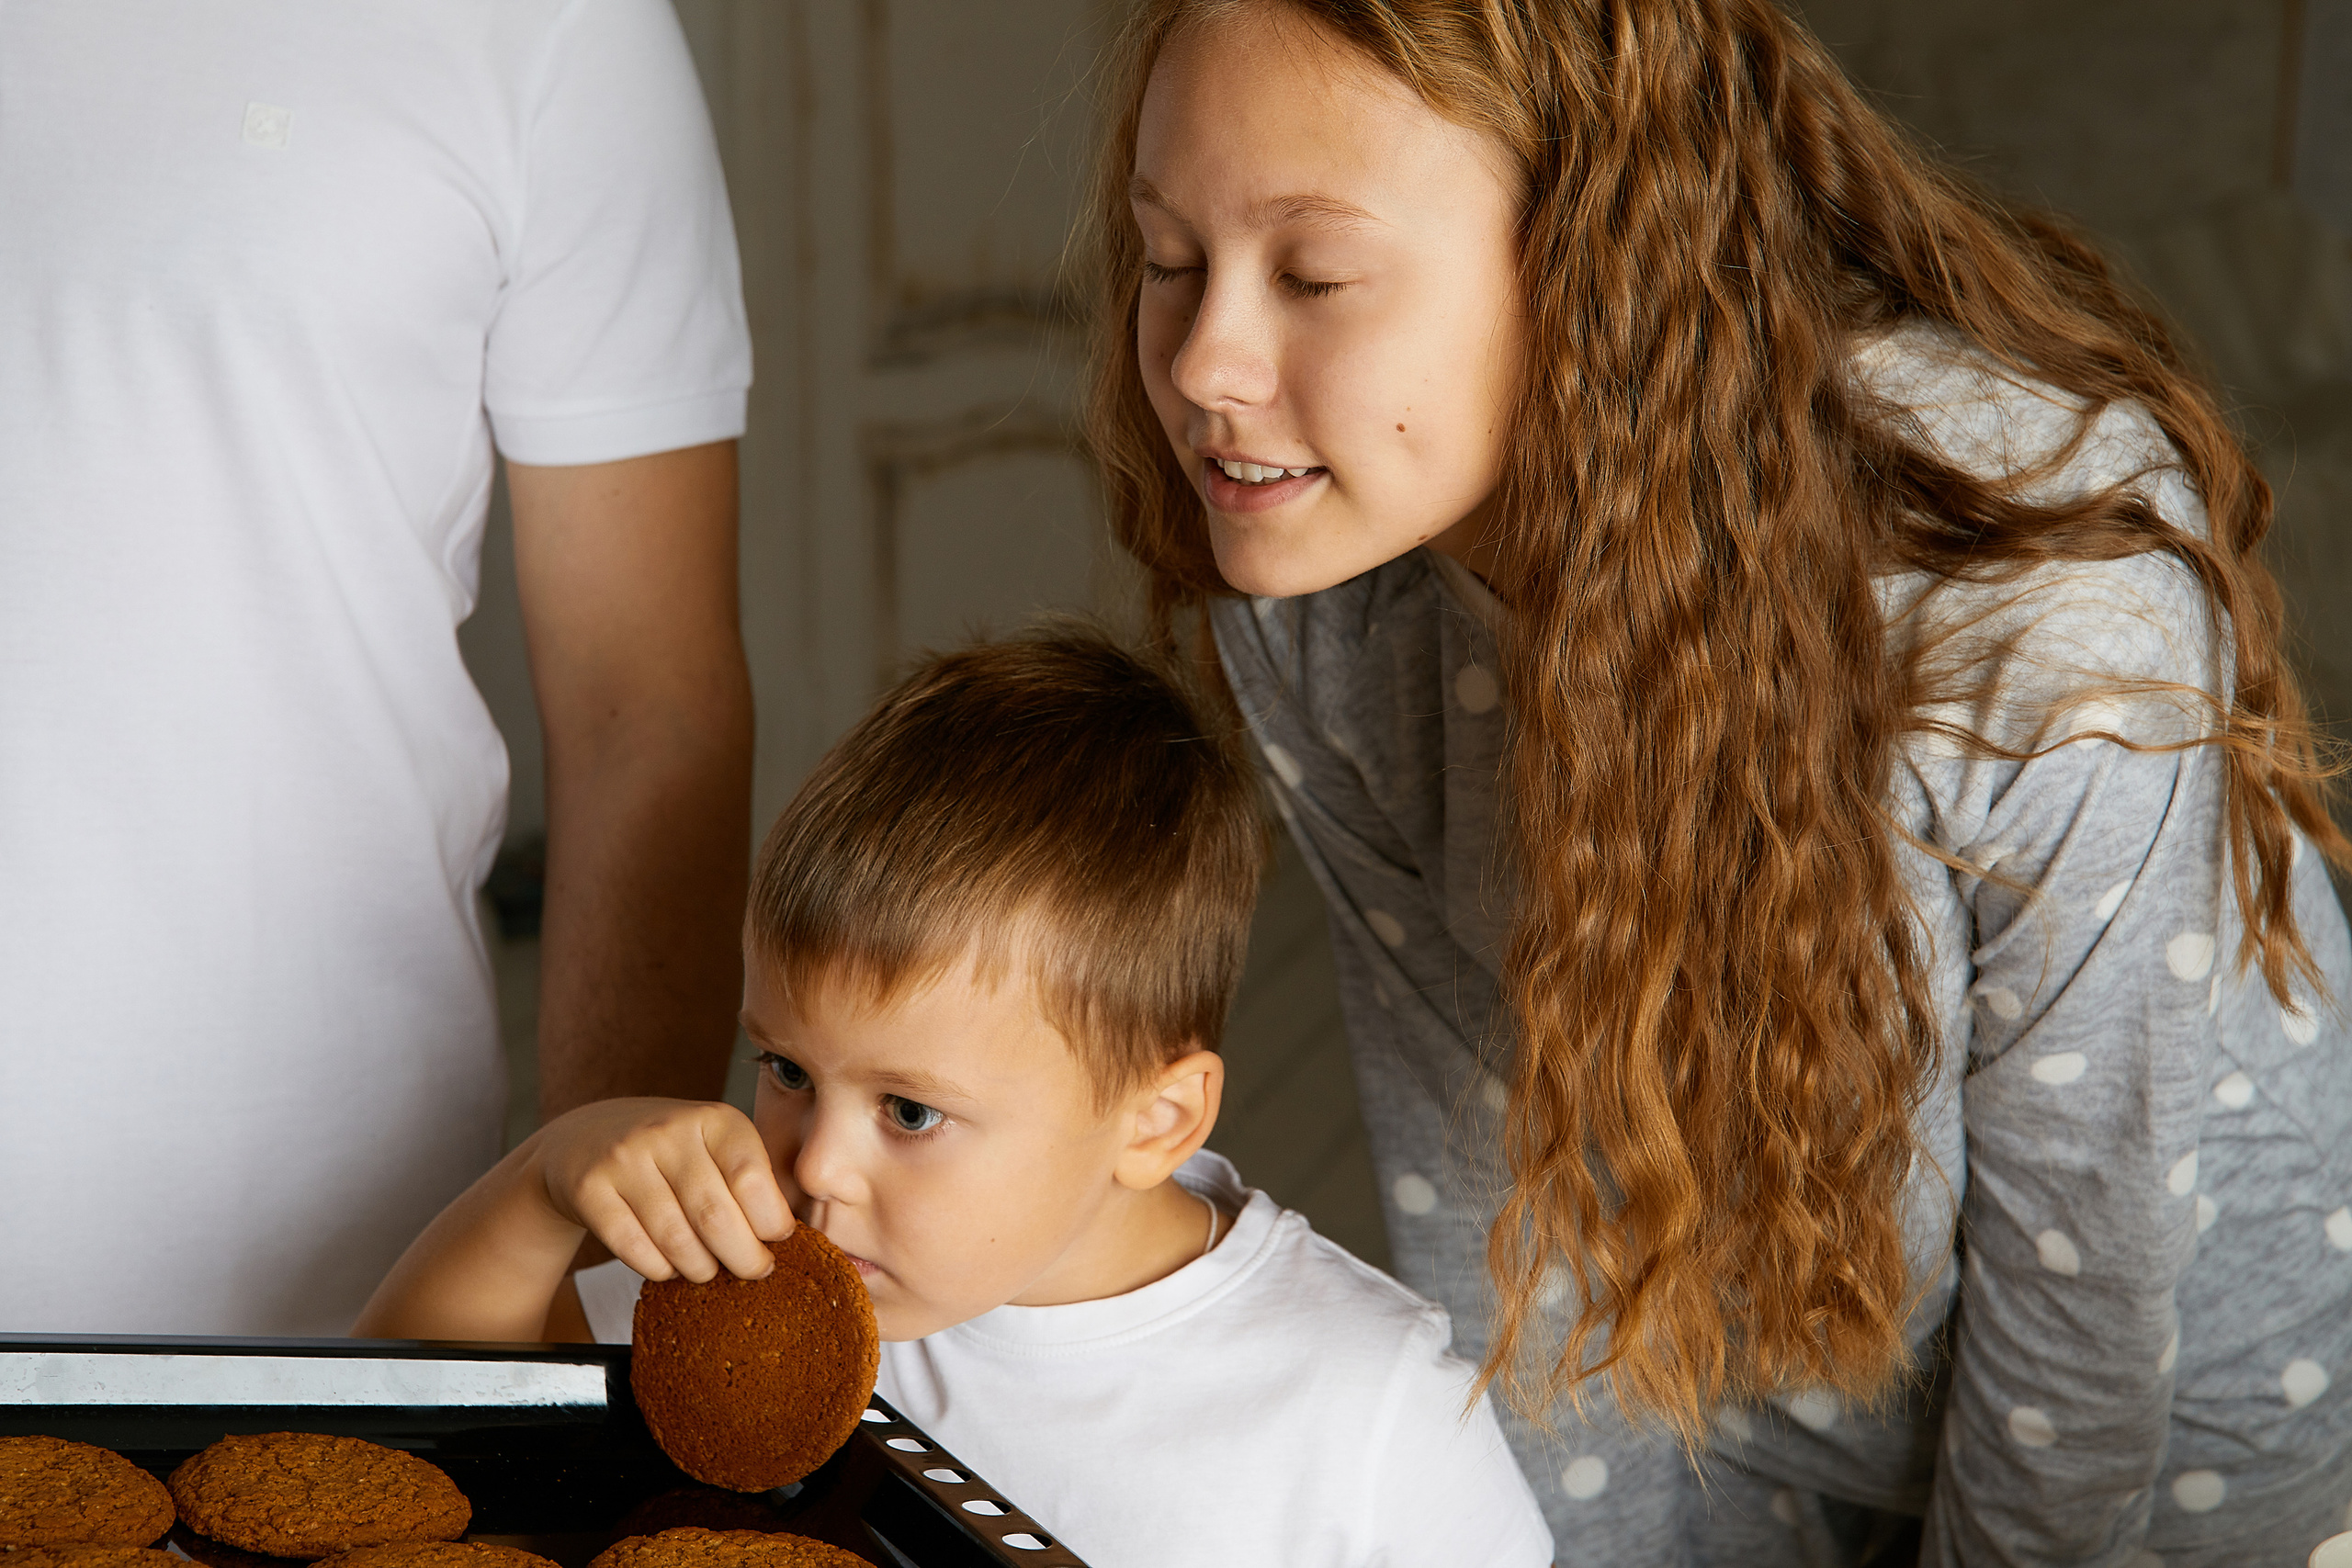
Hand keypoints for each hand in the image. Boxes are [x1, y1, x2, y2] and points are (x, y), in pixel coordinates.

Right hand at [527, 1098, 793, 1283]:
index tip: (778, 1240)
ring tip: (709, 1269)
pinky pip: (634, 1249)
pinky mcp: (590, 1189)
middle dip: (743, 1257)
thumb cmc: (670, 1153)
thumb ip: (750, 1180)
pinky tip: (669, 1265)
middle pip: (715, 1216)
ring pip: (676, 1239)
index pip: (752, 1179)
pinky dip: (660, 1269)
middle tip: (754, 1271)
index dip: (770, 1221)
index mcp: (712, 1119)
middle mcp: (668, 1131)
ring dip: (701, 1268)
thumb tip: (786, 1237)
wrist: (585, 1139)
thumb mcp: (714, 1147)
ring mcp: (625, 1158)